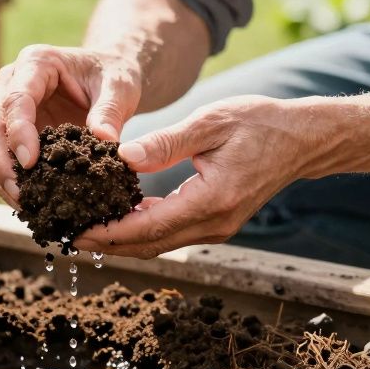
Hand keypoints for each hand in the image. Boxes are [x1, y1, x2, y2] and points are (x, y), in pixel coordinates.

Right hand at [0, 44, 142, 207]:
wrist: (108, 75)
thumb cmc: (112, 73)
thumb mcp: (120, 86)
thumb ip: (111, 110)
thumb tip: (106, 140)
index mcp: (36, 63)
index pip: (16, 99)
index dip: (18, 132)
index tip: (30, 162)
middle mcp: (12, 83)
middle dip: (1, 162)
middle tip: (22, 194)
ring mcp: (9, 109)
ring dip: (2, 177)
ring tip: (25, 206)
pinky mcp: (14, 132)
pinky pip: (2, 158)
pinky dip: (11, 181)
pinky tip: (29, 203)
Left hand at [73, 95, 315, 258]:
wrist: (302, 139)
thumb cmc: (258, 123)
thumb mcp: (210, 123)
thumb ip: (166, 143)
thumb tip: (122, 158)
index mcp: (211, 201)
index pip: (148, 228)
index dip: (108, 233)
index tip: (76, 231)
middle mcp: (214, 224)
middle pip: (149, 245)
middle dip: (107, 243)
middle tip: (67, 235)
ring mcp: (217, 228)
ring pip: (159, 244)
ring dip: (121, 240)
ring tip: (84, 228)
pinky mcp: (217, 222)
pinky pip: (171, 234)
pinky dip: (141, 231)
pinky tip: (117, 218)